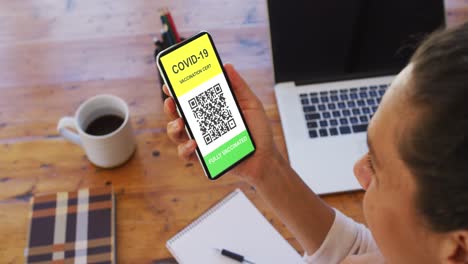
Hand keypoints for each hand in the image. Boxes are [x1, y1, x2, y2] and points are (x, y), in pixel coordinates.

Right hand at [163, 63, 278, 184]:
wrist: (265, 158)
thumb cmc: (258, 131)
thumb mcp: (251, 104)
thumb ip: (239, 86)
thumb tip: (226, 66)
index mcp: (211, 109)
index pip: (190, 97)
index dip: (177, 89)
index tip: (171, 82)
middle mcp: (202, 124)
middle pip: (177, 113)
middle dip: (169, 106)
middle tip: (171, 100)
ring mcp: (200, 141)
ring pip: (176, 133)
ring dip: (173, 127)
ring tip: (181, 123)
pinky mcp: (202, 158)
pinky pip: (186, 154)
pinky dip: (185, 148)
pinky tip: (194, 143)